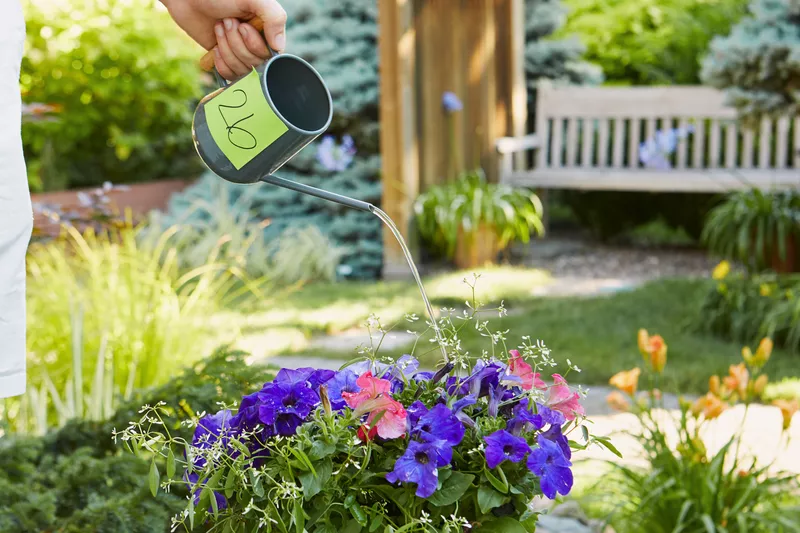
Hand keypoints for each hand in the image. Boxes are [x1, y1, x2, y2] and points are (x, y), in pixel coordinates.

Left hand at [161, 0, 286, 79]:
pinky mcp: (225, 60)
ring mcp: (240, 52)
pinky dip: (221, 64)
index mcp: (266, 28)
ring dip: (227, 49)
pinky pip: (230, 76)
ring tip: (218, 28)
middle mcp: (256, 42)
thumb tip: (278, 47)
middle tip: (226, 22)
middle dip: (237, 44)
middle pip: (256, 64)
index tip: (242, 26)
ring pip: (242, 70)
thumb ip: (274, 17)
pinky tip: (214, 47)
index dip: (255, 45)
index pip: (271, 54)